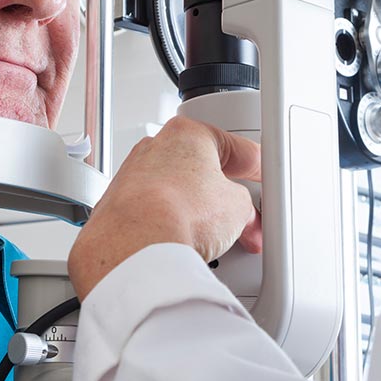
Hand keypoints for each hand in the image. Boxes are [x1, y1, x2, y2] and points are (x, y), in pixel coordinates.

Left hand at [67, 116, 262, 300]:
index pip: (234, 148)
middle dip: (223, 196)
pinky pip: (155, 212)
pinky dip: (171, 225)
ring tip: (212, 238)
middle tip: (241, 218)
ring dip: (197, 213)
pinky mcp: (118, 207)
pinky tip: (183, 243)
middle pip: (202, 170)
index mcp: (187, 133)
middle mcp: (155, 148)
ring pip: (177, 192)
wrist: (134, 248)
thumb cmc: (177, 214)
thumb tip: (238, 215)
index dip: (256, 166)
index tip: (263, 175)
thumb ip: (243, 203)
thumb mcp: (236, 207)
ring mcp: (132, 176)